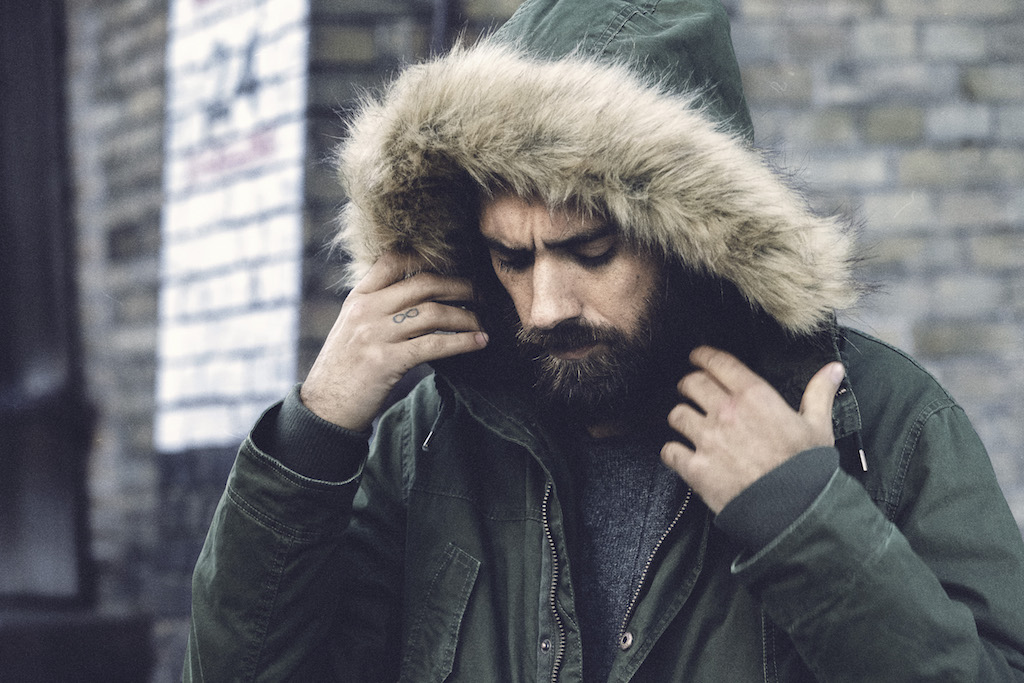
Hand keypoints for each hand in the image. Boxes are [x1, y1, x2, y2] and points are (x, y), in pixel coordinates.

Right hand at [300, 252, 487, 430]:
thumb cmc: (345, 369)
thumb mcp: (353, 328)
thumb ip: (379, 308)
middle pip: (423, 284)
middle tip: (480, 294)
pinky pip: (434, 344)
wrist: (325, 408)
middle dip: (458, 286)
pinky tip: (479, 341)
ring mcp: (375, 335)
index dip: (427, 258)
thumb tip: (421, 297)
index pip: (394, 261)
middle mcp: (366, 310)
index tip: (454, 264)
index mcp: (358, 298)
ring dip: (466, 316)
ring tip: (483, 321)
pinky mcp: (387, 361)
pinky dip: (462, 342)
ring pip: (433, 313)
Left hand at [661, 346, 843, 513]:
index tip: (697, 356)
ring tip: (686, 422)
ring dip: (680, 417)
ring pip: (677, 415)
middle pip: (691, 384)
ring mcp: (708, 439)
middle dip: (688, 384)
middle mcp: (726, 412)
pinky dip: (672, 452)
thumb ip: (820, 393)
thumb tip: (834, 369)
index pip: (719, 363)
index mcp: (754, 397)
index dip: (703, 356)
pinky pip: (670, 451)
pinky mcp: (696, 468)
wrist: (794, 509)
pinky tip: (679, 454)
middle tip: (690, 390)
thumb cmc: (807, 468)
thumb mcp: (818, 425)